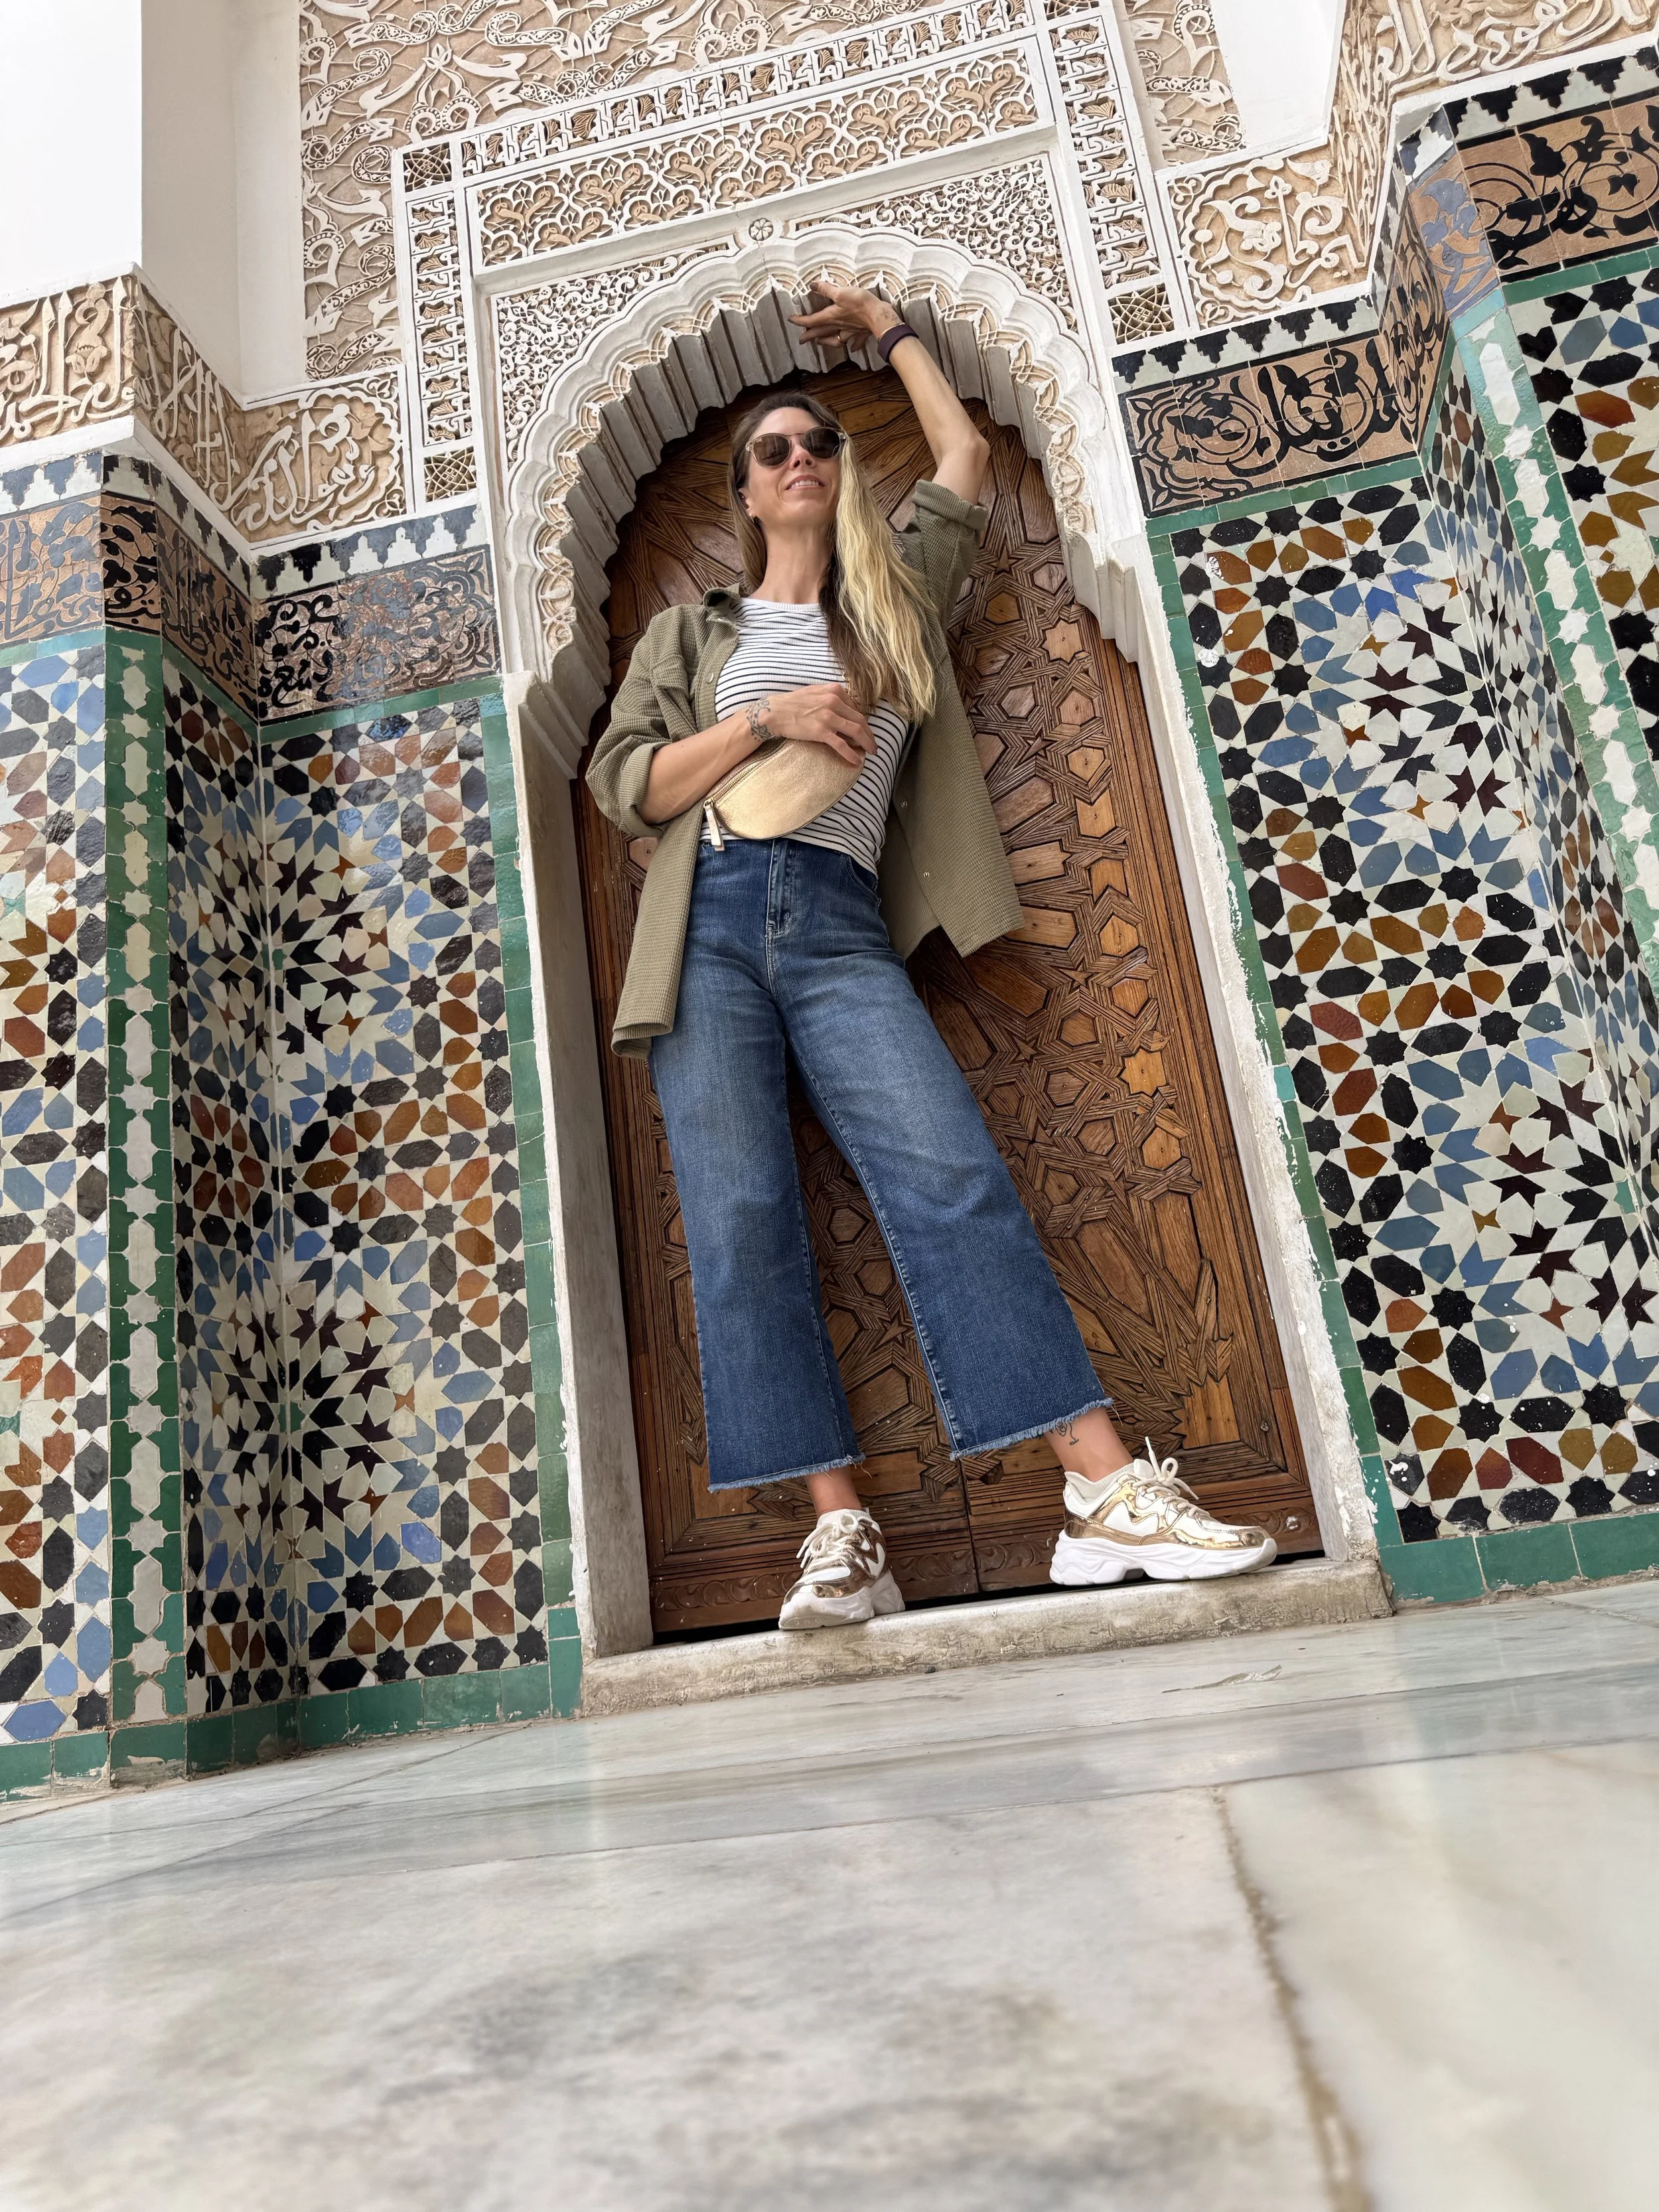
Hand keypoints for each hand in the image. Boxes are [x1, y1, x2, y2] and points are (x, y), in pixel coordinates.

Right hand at [760, 683, 874, 767]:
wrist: (775, 712)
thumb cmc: (793, 703)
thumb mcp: (816, 692)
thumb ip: (832, 697)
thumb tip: (846, 709)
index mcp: (835, 691)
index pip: (857, 708)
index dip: (864, 722)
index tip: (866, 732)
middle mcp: (834, 701)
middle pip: (860, 720)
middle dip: (870, 735)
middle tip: (873, 745)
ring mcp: (828, 717)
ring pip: (856, 731)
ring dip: (867, 744)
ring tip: (870, 752)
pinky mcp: (821, 731)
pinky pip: (841, 745)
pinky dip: (851, 754)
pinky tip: (856, 761)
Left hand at [790, 281, 898, 352]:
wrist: (878, 315)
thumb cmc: (859, 304)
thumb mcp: (840, 292)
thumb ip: (826, 289)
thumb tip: (813, 285)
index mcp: (831, 317)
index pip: (811, 320)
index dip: (800, 320)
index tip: (792, 320)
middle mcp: (838, 326)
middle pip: (820, 332)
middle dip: (809, 336)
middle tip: (801, 340)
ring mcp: (850, 331)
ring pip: (836, 339)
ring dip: (827, 342)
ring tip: (821, 343)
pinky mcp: (861, 332)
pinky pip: (856, 341)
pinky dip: (853, 345)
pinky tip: (852, 348)